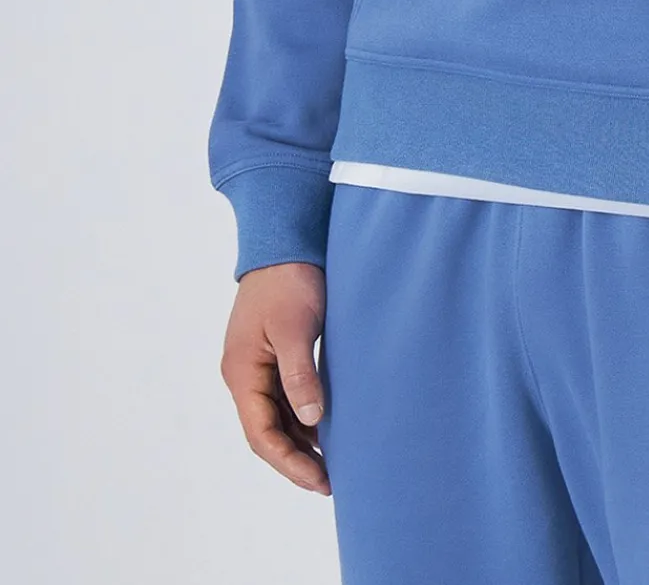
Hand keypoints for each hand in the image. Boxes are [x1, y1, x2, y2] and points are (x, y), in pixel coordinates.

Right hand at [219, 262, 330, 494]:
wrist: (284, 241)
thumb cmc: (288, 281)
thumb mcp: (296, 328)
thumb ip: (300, 375)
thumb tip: (311, 421)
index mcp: (242, 372)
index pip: (261, 434)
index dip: (289, 463)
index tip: (319, 481)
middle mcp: (244, 374)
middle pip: (266, 431)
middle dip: (295, 460)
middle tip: (330, 482)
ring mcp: (256, 365)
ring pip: (275, 418)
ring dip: (299, 442)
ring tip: (331, 464)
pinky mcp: (272, 355)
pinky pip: (283, 398)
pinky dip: (302, 418)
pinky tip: (325, 428)